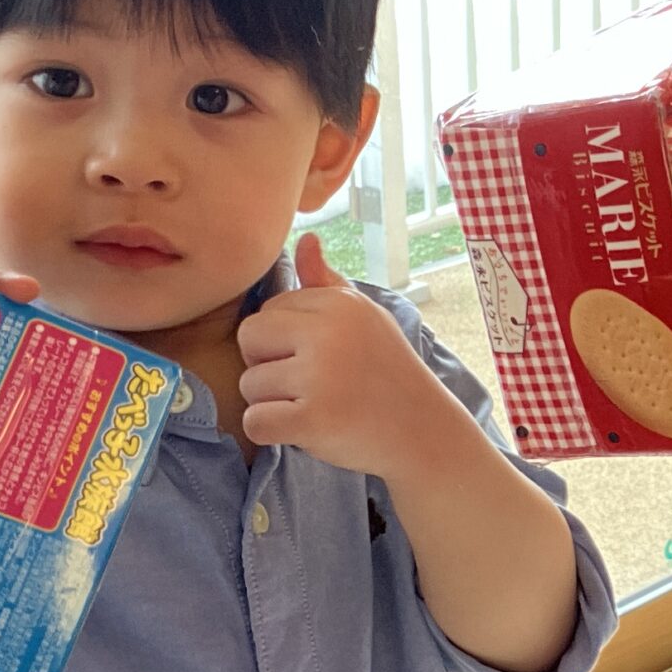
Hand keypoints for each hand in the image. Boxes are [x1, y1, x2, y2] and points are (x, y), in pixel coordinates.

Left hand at [238, 235, 469, 477]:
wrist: (423, 431)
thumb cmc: (387, 373)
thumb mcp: (365, 318)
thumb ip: (327, 283)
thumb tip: (304, 240)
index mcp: (339, 304)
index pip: (269, 309)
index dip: (282, 338)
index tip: (316, 357)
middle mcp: (329, 333)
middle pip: (248, 338)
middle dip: (264, 364)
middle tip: (303, 383)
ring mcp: (320, 377)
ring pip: (249, 385)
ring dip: (271, 403)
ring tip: (313, 406)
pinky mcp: (313, 420)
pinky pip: (254, 422)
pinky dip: (270, 432)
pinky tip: (302, 430)